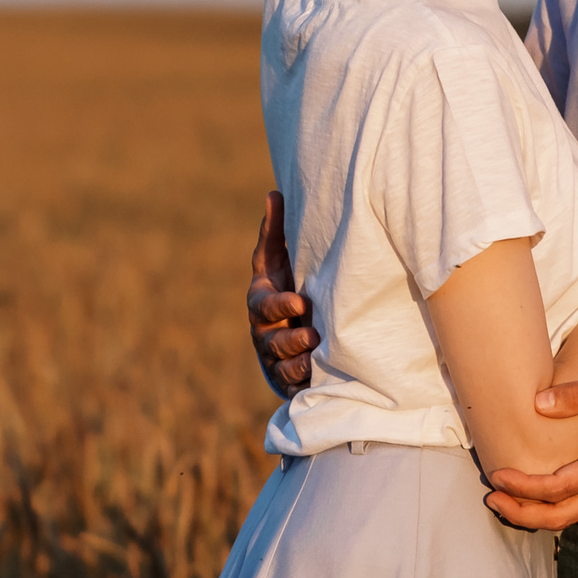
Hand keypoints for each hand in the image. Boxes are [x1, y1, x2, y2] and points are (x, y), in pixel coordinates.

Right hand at [247, 190, 319, 397]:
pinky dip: (302, 383)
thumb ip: (275, 232)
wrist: (288, 327)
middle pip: (271, 339)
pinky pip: (291, 385)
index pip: (264, 304)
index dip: (279, 305)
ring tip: (315, 359)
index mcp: (262, 301)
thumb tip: (274, 192)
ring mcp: (274, 357)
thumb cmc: (284, 285)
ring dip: (298, 363)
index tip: (299, 301)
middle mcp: (264, 332)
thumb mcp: (278, 261)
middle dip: (290, 339)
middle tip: (312, 336)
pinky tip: (315, 380)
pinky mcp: (286, 379)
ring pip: (281, 365)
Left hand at [482, 366, 577, 528]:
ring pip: (573, 517)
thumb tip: (538, 403)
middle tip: (492, 498)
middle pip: (562, 517)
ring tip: (507, 498)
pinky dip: (558, 507)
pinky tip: (541, 493)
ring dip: (538, 513)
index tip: (498, 476)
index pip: (559, 488)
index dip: (524, 487)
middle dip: (522, 513)